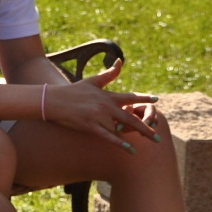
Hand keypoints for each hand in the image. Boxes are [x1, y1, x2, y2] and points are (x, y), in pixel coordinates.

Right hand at [44, 59, 161, 152]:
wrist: (52, 100)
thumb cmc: (73, 91)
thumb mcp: (92, 81)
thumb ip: (109, 74)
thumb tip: (120, 61)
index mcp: (107, 95)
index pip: (130, 97)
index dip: (144, 98)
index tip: (156, 100)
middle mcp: (105, 106)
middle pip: (131, 118)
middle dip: (146, 128)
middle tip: (158, 137)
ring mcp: (98, 117)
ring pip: (120, 129)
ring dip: (135, 136)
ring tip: (149, 143)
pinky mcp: (90, 126)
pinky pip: (109, 137)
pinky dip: (120, 144)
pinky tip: (131, 150)